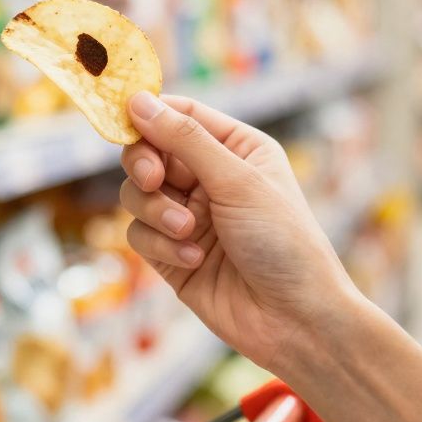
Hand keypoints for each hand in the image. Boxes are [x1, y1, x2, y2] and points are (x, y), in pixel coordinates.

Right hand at [120, 92, 360, 374]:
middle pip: (147, 153)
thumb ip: (184, 139)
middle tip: (153, 179)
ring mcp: (188, 218)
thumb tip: (137, 100)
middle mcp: (209, 179)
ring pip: (136, 195)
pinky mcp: (171, 255)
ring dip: (156, 212)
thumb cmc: (284, 243)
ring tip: (188, 232)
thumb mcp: (237, 181)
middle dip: (144, 166)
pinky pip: (139, 235)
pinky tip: (194, 260)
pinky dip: (161, 246)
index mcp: (236, 149)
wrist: (295, 321)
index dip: (149, 114)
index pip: (179, 115)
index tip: (125, 119)